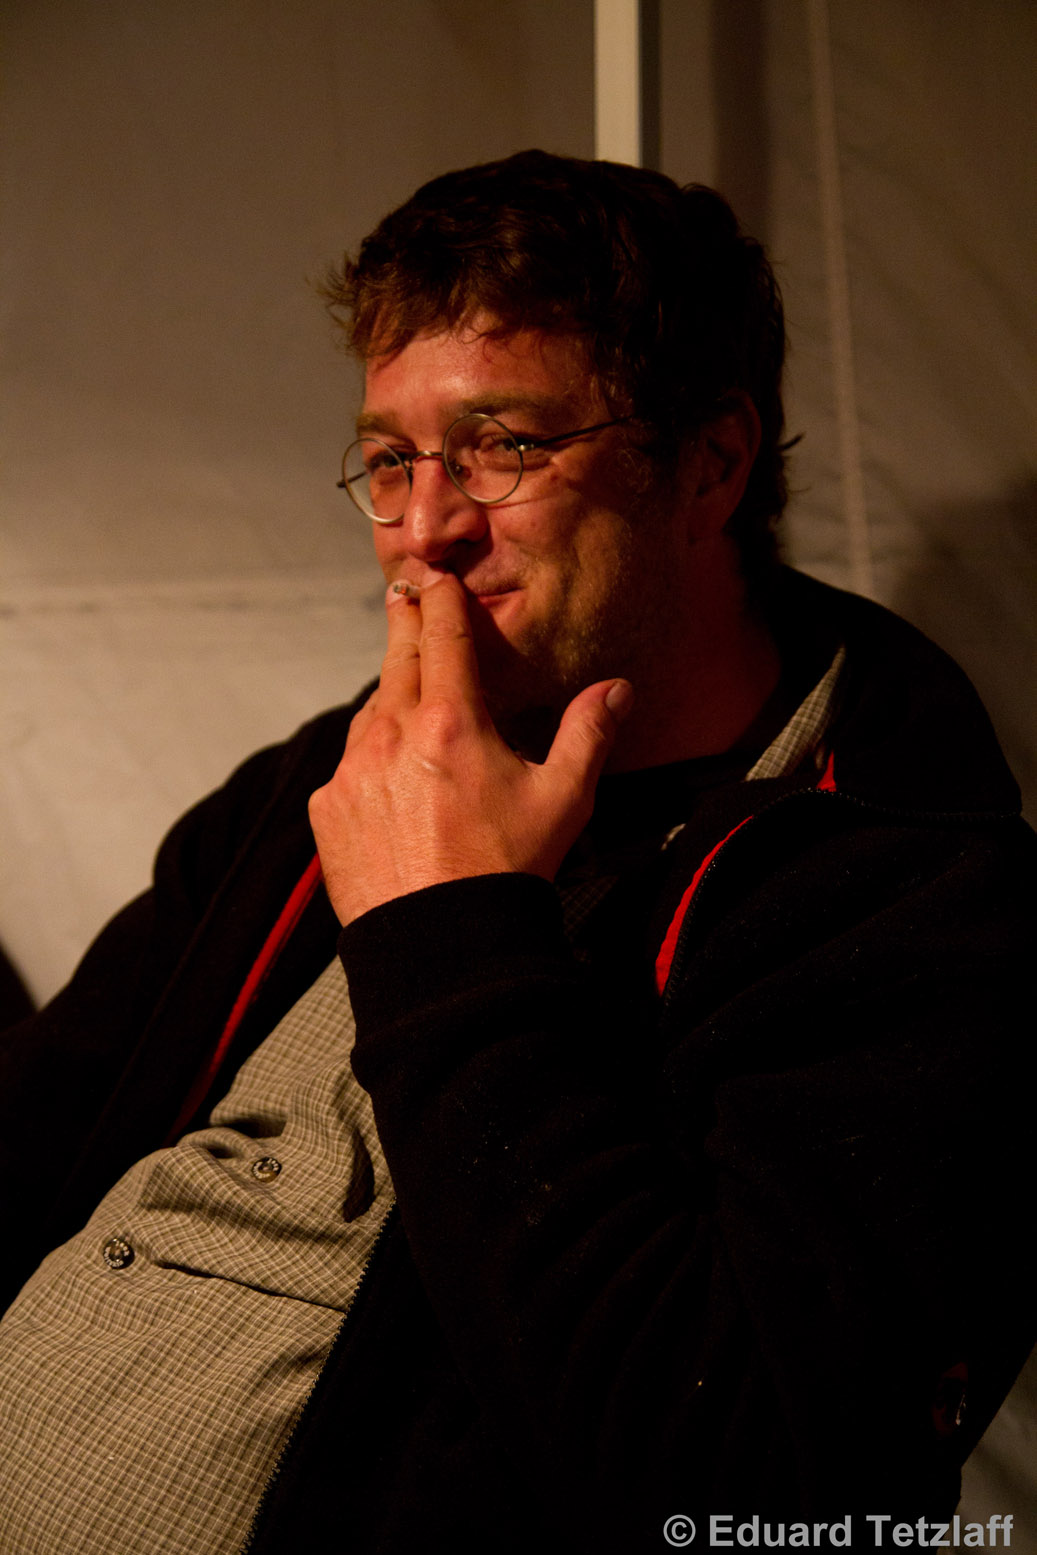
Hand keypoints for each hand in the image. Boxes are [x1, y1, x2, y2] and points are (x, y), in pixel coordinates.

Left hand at [308, 574, 632, 925]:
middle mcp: (392, 736)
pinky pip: (349, 765)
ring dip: (390, 698)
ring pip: (370, 713)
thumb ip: (587, 734)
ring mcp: (351, 772)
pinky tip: (392, 776)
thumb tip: (617, 689)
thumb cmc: (506, 873)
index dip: (442, 600)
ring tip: (409, 698)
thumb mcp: (562, 800)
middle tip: (404, 596)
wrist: (441, 946)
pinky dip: (370, 758)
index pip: (444, 638)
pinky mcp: (328, 809)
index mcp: (451, 723)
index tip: (436, 577)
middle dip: (404, 624)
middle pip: (397, 661)